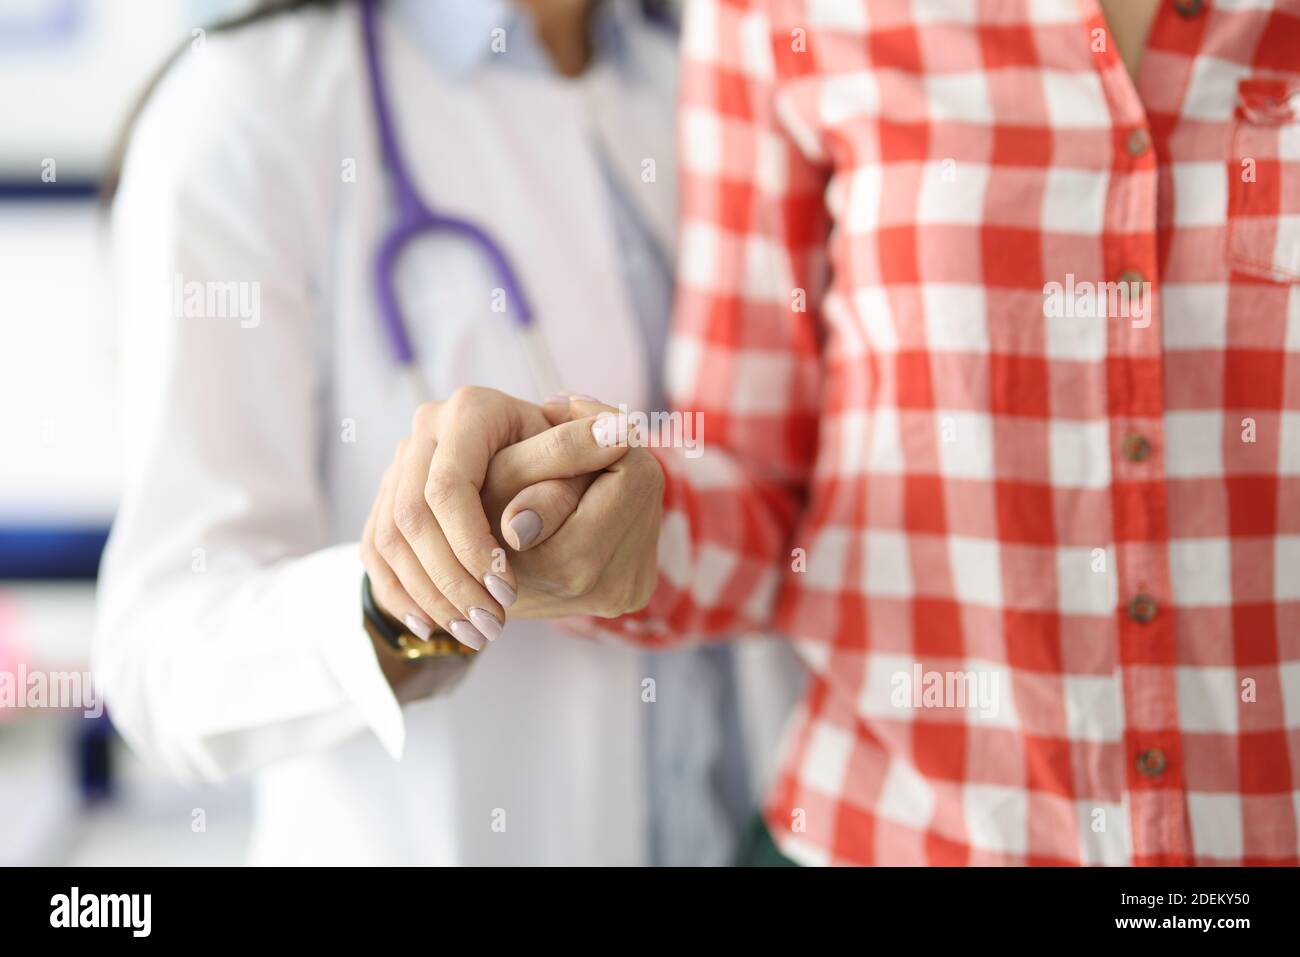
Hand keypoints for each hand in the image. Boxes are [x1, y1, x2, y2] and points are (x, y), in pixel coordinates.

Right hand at [360, 387, 632, 649]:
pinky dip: (401, 595)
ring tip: (472, 634)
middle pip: (411, 518)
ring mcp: (399, 464)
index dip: (473, 545)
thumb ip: (575, 462)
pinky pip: (374, 554)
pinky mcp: (385, 498)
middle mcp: (428, 429)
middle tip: (491, 625)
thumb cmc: (561, 458)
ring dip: (429, 597)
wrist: (525, 458)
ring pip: (388, 540)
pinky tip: (433, 627)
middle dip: (450, 580)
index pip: (449, 488)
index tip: (508, 591)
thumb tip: (570, 481)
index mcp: (471, 409)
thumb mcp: (574, 456)